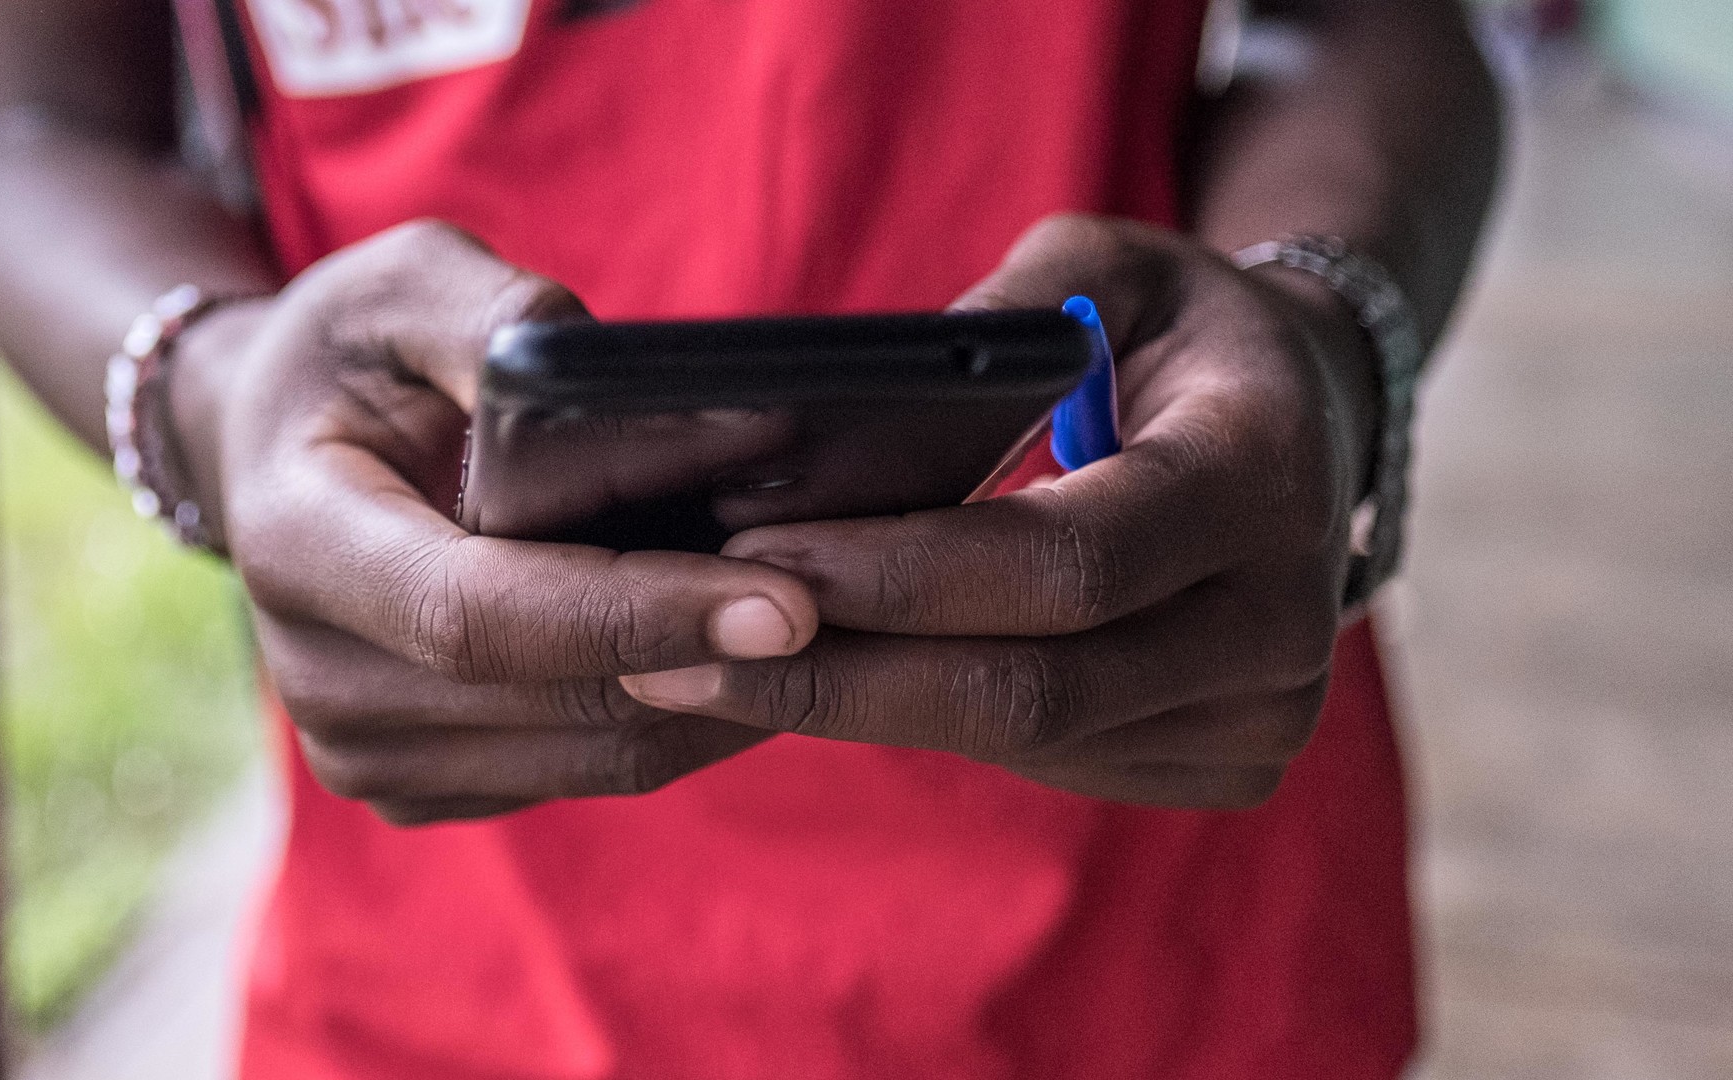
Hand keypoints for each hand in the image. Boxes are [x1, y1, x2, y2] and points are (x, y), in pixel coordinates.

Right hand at [171, 221, 819, 823]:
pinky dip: (686, 717)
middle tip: (856, 599)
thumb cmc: (352, 354)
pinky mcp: (416, 785)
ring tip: (827, 623)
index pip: (486, 613)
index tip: (786, 603)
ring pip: (598, 754)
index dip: (641, 612)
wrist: (269, 456)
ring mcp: (364, 750)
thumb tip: (666, 398)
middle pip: (563, 698)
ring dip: (724, 697)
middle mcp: (316, 675)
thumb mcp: (405, 285)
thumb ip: (508, 321)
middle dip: (719, 655)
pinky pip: (590, 772)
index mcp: (298, 542)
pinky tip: (749, 653)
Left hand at [622, 215, 1379, 808]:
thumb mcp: (1102, 274)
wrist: (1308, 429)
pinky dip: (928, 721)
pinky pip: (1047, 762)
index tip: (746, 561)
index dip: (897, 575)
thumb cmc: (1176, 336)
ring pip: (1025, 740)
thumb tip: (826, 451)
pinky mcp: (1224, 763)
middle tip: (676, 651)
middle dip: (838, 674)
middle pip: (1031, 688)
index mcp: (1261, 474)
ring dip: (858, 705)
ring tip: (713, 663)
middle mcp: (1282, 618)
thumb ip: (986, 341)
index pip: (1064, 561)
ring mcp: (1260, 712)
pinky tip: (832, 679)